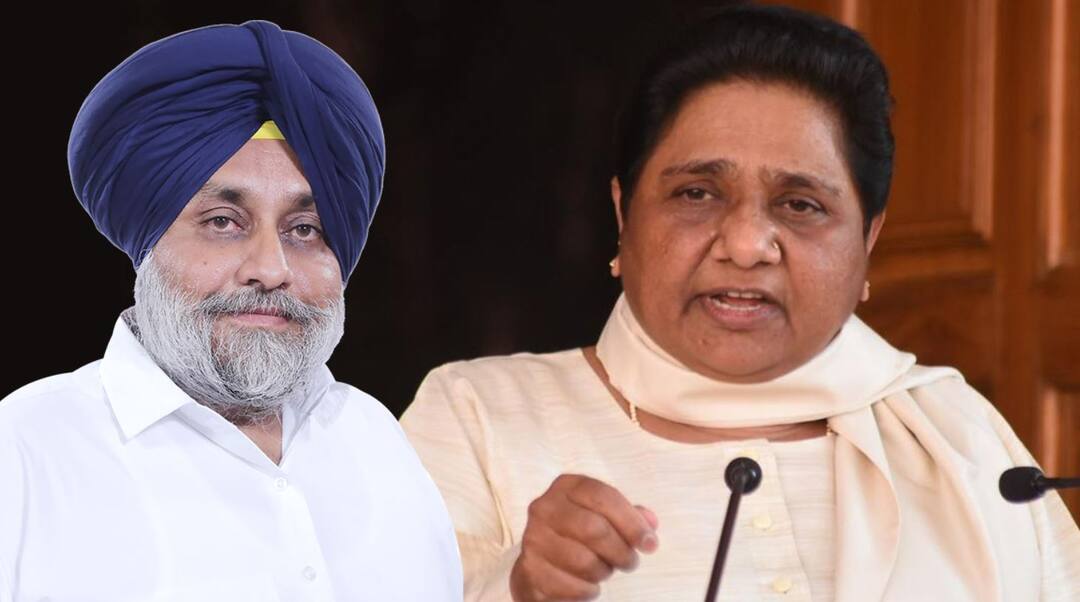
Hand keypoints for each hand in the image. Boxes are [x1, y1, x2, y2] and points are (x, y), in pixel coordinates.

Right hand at [509, 474, 658, 600]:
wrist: (541, 562)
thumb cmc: (580, 534)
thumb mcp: (605, 516)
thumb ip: (629, 516)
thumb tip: (650, 523)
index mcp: (566, 486)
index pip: (603, 496)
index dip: (632, 522)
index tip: (650, 543)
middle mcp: (544, 507)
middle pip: (594, 529)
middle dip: (621, 551)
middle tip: (630, 562)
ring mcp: (533, 538)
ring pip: (584, 561)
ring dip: (604, 571)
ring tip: (604, 569)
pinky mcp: (530, 569)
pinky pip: (572, 585)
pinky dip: (587, 589)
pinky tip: (587, 583)